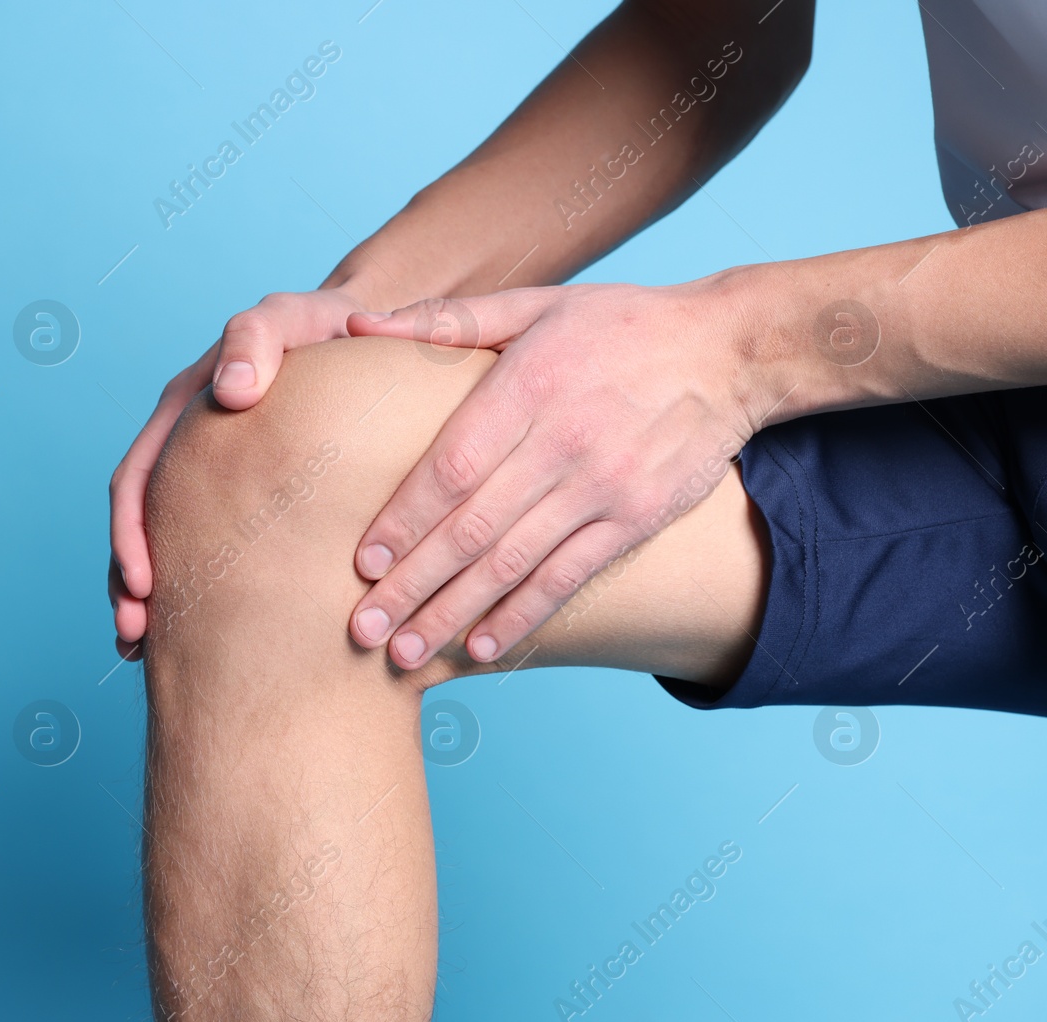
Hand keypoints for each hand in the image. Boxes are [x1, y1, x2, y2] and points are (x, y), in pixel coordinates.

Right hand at [109, 286, 376, 655]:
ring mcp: (210, 475)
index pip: (138, 478)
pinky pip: (208, 548)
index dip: (132, 533)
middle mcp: (185, 447)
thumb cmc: (327, 328)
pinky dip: (194, 592)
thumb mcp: (291, 319)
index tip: (143, 582)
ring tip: (144, 649)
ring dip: (150, 597)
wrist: (366, 337)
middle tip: (136, 635)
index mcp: (182, 410)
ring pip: (166, 543)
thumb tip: (230, 394)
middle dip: (129, 582)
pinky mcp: (242, 498)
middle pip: (139, 524)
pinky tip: (194, 638)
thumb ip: (256, 340)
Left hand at [343, 279, 763, 668]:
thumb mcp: (534, 304)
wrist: (730, 349)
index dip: (404, 520)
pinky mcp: (638, 517)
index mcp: (528, 385)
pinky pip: (570, 576)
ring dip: (454, 612)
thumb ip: (444, 322)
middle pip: (473, 527)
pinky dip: (524, 615)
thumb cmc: (616, 324)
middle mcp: (564, 440)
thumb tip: (355, 328)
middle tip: (363, 628)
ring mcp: (605, 485)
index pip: (451, 467)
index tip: (362, 564)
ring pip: (515, 562)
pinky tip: (482, 647)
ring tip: (407, 654)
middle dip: (413, 584)